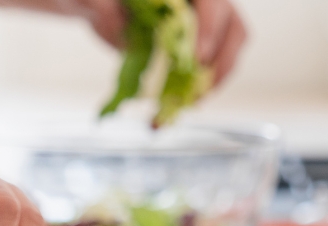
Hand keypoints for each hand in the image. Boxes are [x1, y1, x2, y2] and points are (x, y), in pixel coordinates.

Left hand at [0, 0, 246, 84]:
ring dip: (212, 83)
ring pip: (229, 50)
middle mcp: (200, 1)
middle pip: (232, 27)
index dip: (210, 26)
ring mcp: (203, 24)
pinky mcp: (195, 47)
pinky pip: (208, 69)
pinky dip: (194, 93)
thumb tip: (109, 13)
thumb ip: (96, 3)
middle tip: (195, 92)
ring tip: (184, 108)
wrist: (94, 5)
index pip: (213, 0)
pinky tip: (172, 112)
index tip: (195, 57)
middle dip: (220, 62)